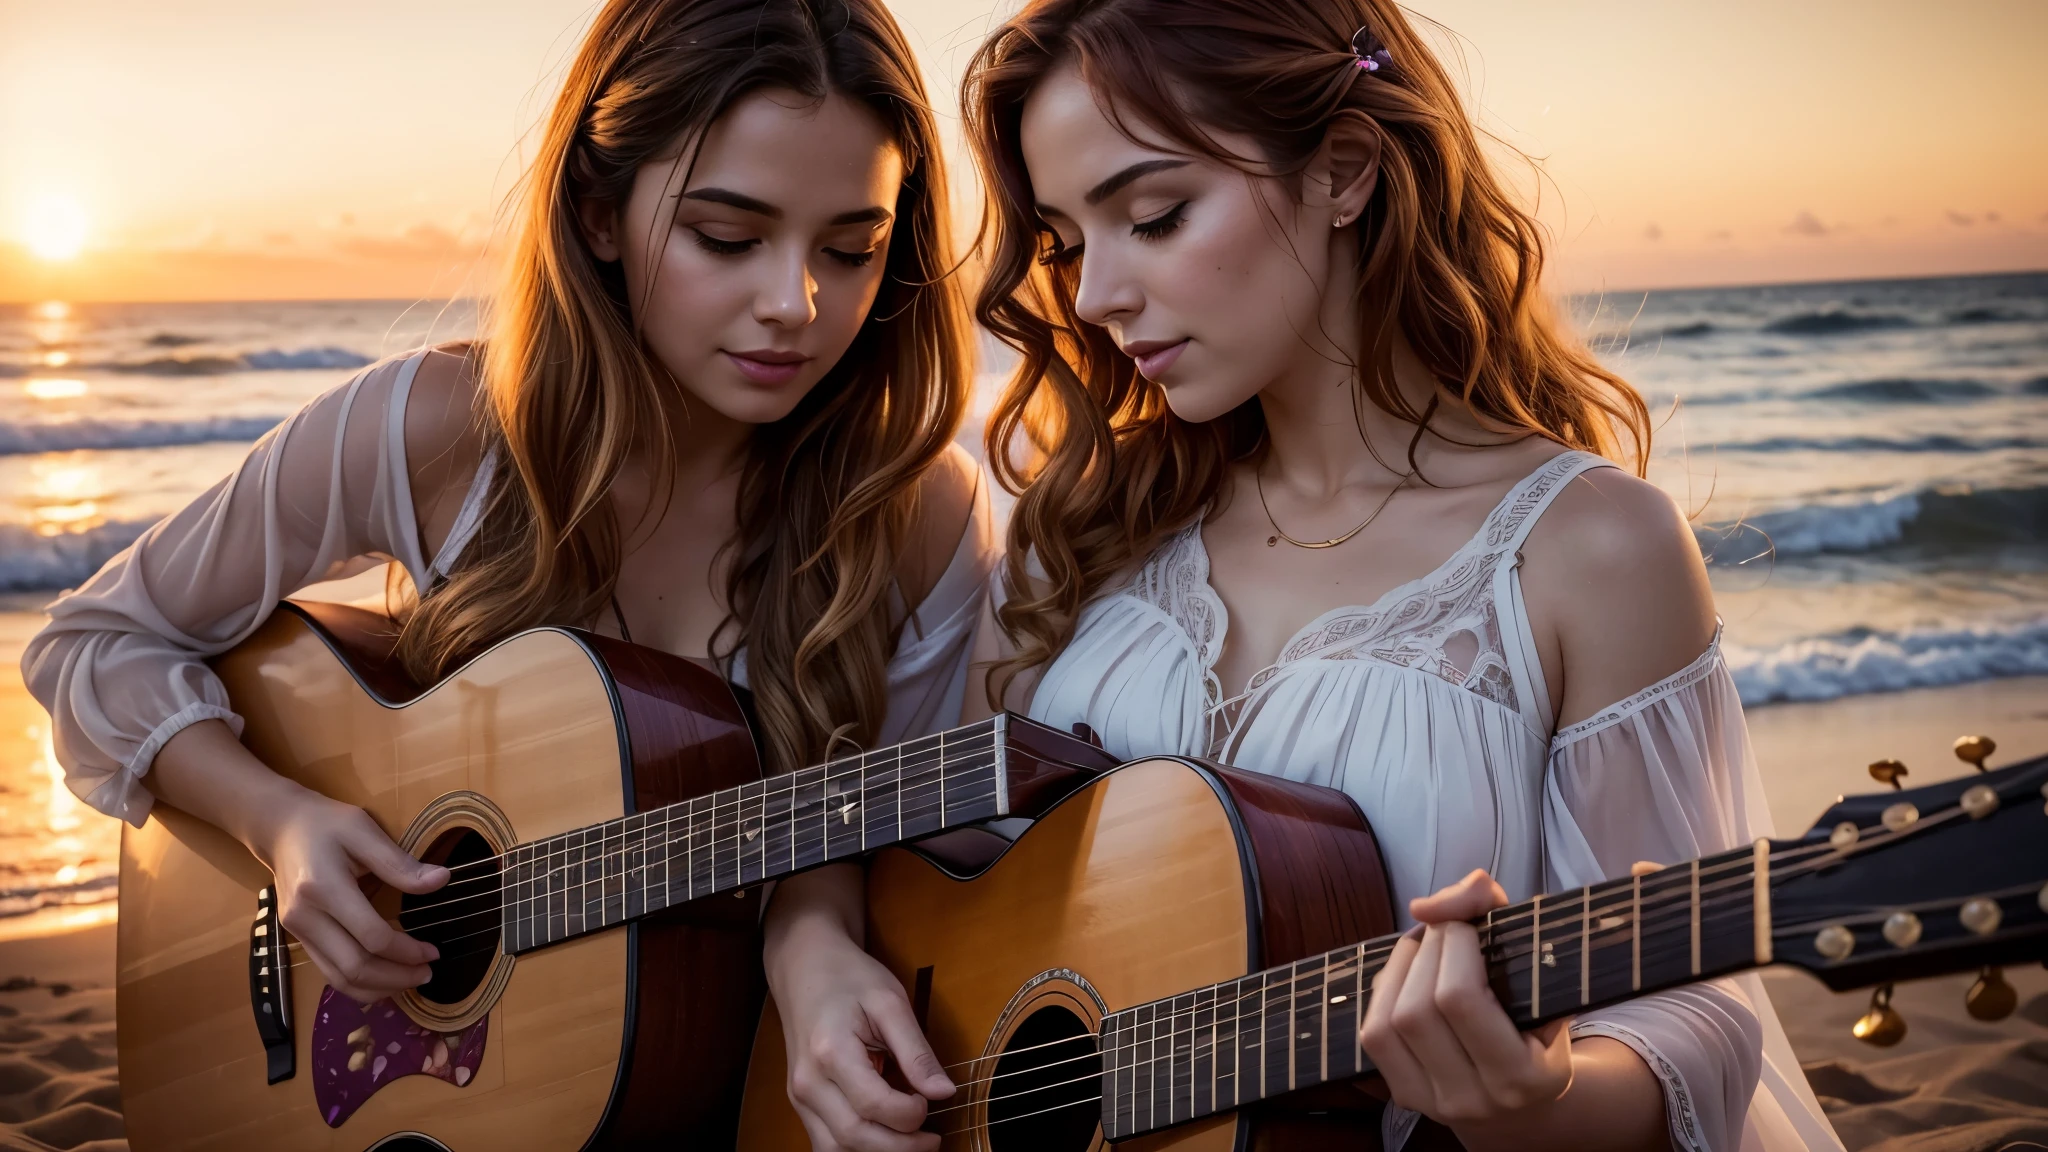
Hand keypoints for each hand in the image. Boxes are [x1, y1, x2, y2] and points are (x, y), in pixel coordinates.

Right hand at [258, 789, 448, 1003]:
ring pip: (339, 978)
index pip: (371, 937)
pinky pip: (329, 971)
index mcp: (323, 889)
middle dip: (396, 977)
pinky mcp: (298, 937)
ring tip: (411, 980)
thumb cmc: (325, 824)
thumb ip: (400, 863)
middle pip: (354, 967)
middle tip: (427, 973)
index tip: (434, 951)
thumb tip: (442, 880)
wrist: (279, 828)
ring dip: (379, 987)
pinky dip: (359, 984)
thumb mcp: (364, 831)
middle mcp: (305, 917)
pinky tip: (384, 979)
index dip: (406, 951)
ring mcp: (297, 931)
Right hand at [769, 914, 953, 1151]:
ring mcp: (800, 1097)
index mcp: (831, 1052)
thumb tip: (944, 1092)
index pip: (873, 1106)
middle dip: (900, 1147)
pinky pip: (827, 1143)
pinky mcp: (802, 1104)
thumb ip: (916, 1050)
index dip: (910, 1114)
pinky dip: (857, 1148)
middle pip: (853, 1138)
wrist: (805, 968)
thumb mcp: (890, 1002)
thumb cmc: (849, 978)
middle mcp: (808, 1083)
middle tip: (932, 1138)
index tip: (931, 1101)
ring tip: (911, 1140)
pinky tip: (885, 1136)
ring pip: (835, 1151)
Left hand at [1359, 869, 1572, 1147]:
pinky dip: (1385, 991)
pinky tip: (1407, 974)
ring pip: (1388, 1022)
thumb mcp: (1542, 972)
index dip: (1455, 946)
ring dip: (1401, 967)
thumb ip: (1496, 915)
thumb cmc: (1537, 1023)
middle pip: (1418, 1008)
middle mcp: (1474, 1099)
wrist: (1526, 1098)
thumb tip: (1425, 906)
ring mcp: (1434, 1103)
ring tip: (1425, 946)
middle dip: (1427, 950)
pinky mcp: (1406, 1097)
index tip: (1469, 925)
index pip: (1458, 998)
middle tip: (1447, 930)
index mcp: (1524, 1076)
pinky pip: (1374, 1035)